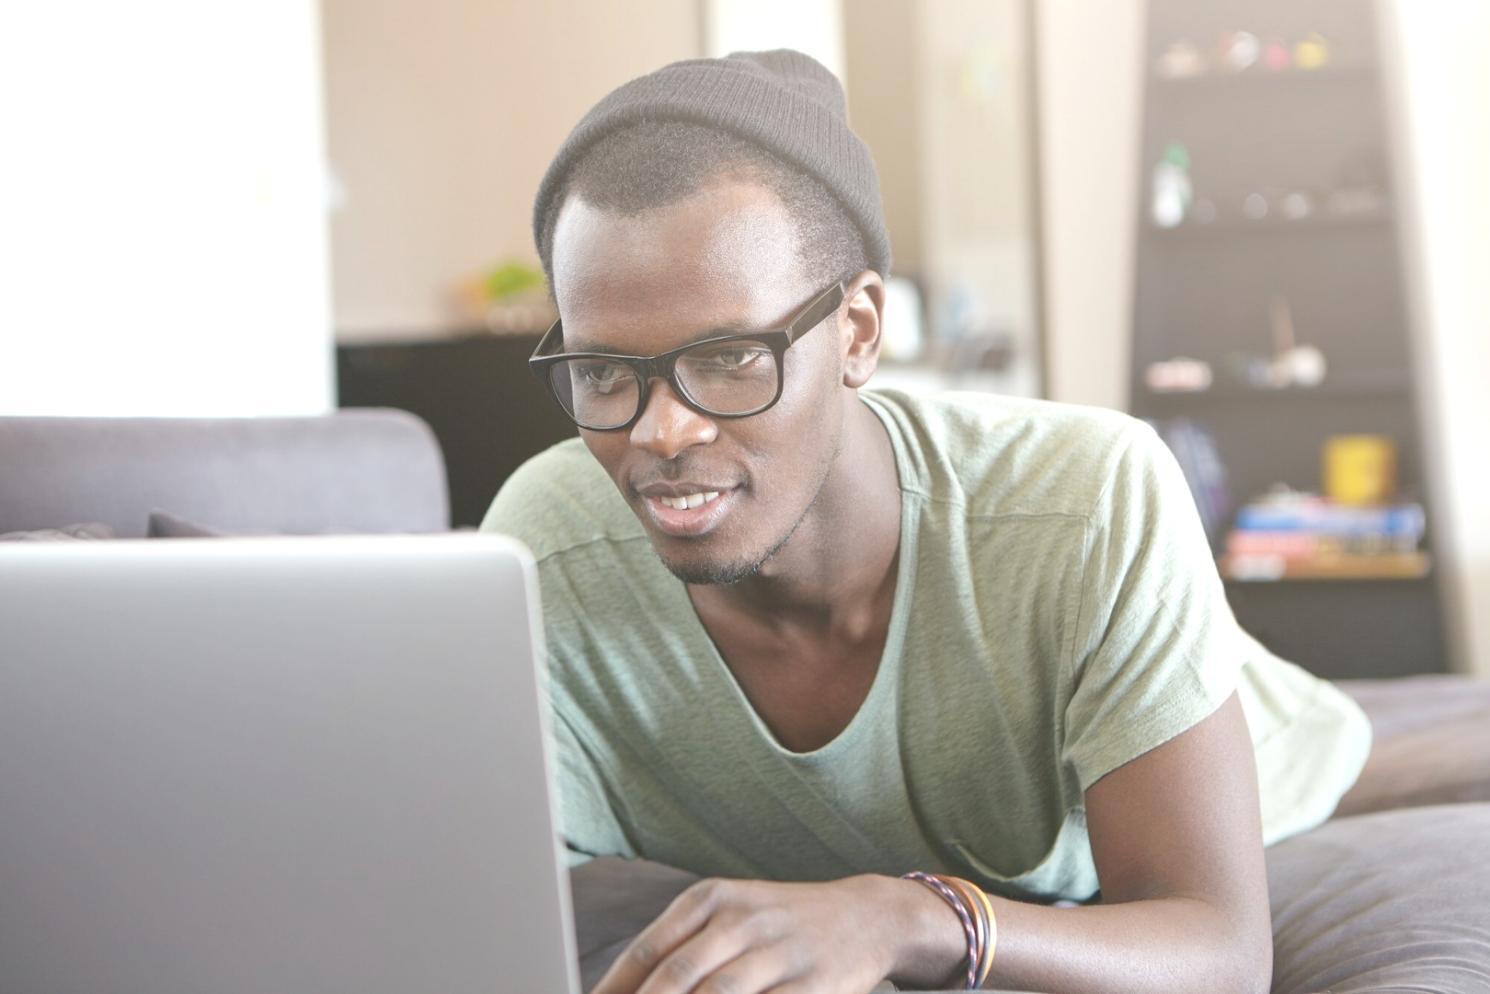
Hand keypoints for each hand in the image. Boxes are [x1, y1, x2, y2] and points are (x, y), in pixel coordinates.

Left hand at [590, 874, 905, 993]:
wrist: (868, 915)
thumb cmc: (781, 922)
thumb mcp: (731, 914)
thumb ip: (681, 949)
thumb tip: (622, 991)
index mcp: (712, 898)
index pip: (648, 951)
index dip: (614, 991)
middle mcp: (743, 919)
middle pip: (677, 977)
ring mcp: (779, 952)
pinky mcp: (812, 985)